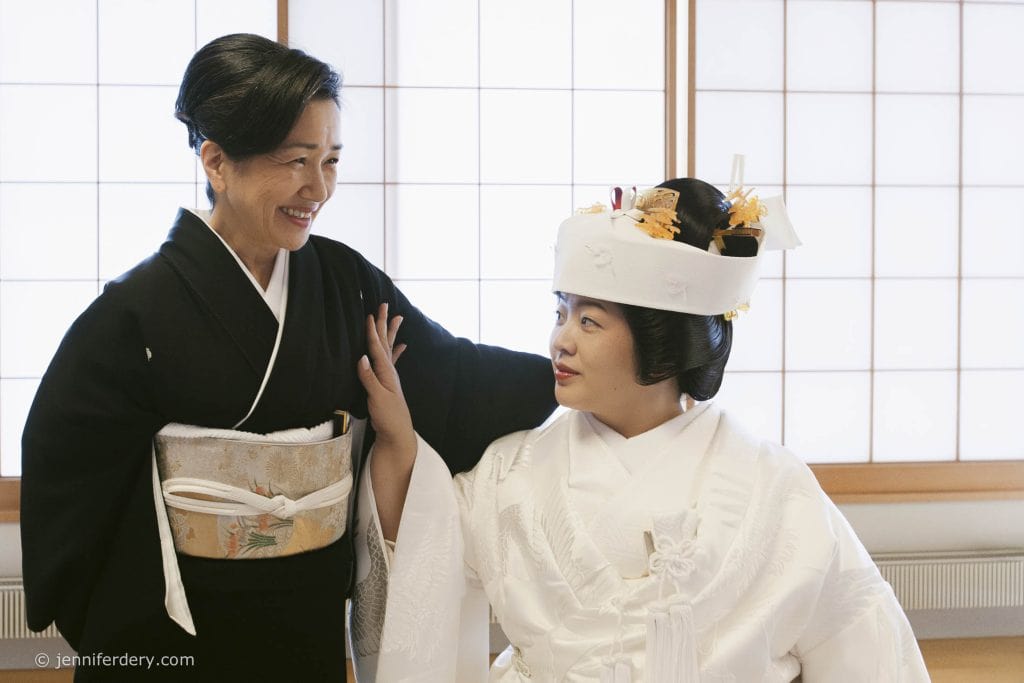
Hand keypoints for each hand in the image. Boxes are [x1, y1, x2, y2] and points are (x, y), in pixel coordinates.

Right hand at [356, 303, 414, 454]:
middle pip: (385, 342)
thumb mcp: (377, 398)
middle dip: (384, 323)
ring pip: (389, 348)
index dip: (373, 331)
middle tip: (385, 305)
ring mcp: (389, 377)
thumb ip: (369, 379)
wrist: (397, 434)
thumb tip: (361, 358)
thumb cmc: (388, 417)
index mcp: (386, 373)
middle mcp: (389, 372)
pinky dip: (395, 351)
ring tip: (396, 318)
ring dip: (390, 333)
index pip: (378, 347)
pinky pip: (390, 362)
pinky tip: (402, 346)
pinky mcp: (387, 384)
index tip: (371, 314)